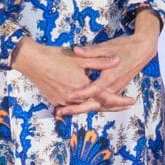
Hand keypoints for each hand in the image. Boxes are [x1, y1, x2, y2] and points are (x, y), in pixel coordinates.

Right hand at [10, 37, 135, 113]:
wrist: (32, 62)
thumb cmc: (56, 57)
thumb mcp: (80, 57)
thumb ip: (99, 61)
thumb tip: (117, 61)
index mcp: (82, 87)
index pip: (105, 98)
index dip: (120, 100)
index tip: (132, 101)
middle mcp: (74, 98)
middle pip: (97, 106)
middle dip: (112, 106)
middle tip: (125, 105)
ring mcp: (63, 102)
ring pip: (85, 107)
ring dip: (98, 106)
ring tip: (112, 104)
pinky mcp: (56, 101)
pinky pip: (74, 106)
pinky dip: (84, 105)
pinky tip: (89, 102)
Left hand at [61, 9, 161, 116]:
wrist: (142, 50)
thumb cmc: (125, 47)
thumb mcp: (107, 47)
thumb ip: (91, 51)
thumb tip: (76, 50)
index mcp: (111, 76)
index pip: (95, 88)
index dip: (82, 92)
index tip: (69, 95)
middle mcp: (113, 87)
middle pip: (95, 103)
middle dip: (77, 108)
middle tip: (61, 112)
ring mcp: (116, 90)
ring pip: (98, 105)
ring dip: (82, 110)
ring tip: (65, 112)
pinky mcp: (116, 90)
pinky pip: (104, 103)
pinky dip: (92, 107)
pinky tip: (80, 108)